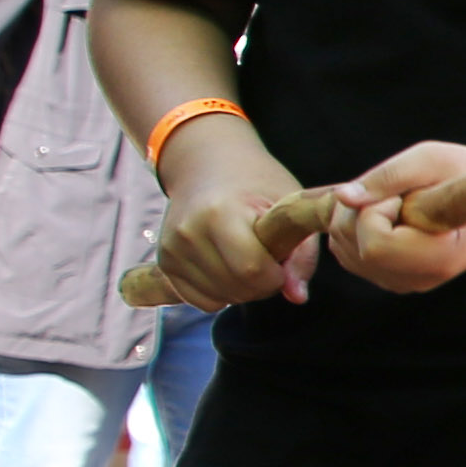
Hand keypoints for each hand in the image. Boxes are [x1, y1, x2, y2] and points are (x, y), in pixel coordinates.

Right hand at [150, 134, 320, 309]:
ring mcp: (171, 249)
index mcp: (220, 212)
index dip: (276, 274)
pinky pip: (199, 300)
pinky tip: (228, 268)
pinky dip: (221, 293)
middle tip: (267, 257)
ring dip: (242, 290)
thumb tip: (297, 297)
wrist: (208, 166)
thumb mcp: (288, 207)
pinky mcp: (164, 262)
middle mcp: (188, 232)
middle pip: (236, 288)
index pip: (252, 270)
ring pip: (218, 299)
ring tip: (246, 257)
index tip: (282, 258)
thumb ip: (301, 254)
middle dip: (261, 284)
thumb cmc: (256, 184)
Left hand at [326, 141, 465, 290]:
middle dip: (362, 208)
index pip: (373, 243)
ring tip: (401, 206)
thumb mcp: (434, 160)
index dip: (376, 208)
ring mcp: (401, 284)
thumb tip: (343, 196)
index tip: (407, 193)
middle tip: (403, 194)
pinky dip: (357, 227)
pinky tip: (391, 217)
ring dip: (357, 216)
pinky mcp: (389, 279)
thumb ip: (388, 176)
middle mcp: (415, 280)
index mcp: (438, 259)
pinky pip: (347, 251)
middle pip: (350, 243)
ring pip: (342, 247)